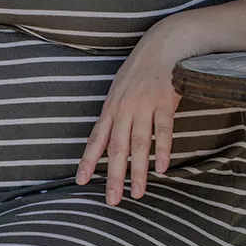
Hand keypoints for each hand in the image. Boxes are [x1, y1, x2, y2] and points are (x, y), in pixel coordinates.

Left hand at [75, 22, 190, 205]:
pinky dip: (163, 151)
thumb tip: (107, 139)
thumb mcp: (119, 90)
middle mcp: (124, 109)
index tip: (80, 181)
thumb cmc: (140, 70)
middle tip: (112, 200)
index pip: (95, 139)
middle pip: (116, 148)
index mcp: (111, 107)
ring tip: (137, 193)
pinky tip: (161, 169)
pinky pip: (163, 131)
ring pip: (139, 144)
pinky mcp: (165, 103)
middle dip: (113, 176)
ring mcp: (145, 106)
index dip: (87, 161)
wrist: (163, 45)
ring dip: (138, 171)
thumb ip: (114, 114)